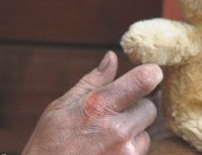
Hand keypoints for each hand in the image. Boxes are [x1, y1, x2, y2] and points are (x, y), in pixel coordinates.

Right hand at [23, 51, 161, 154]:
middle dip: (137, 107)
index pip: (143, 81)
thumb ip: (93, 81)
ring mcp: (124, 153)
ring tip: (106, 136)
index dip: (151, 73)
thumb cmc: (49, 142)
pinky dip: (129, 150)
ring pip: (146, 133)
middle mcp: (117, 130)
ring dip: (133, 132)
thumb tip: (112, 57)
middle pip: (150, 108)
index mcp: (99, 106)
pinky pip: (139, 152)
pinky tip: (107, 150)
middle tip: (115, 113)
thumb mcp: (63, 105)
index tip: (151, 73)